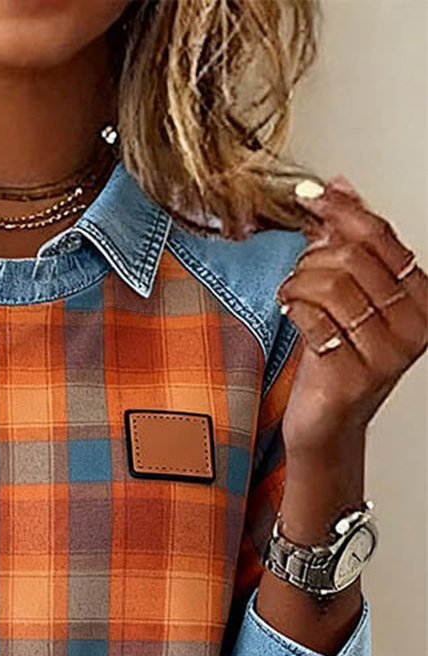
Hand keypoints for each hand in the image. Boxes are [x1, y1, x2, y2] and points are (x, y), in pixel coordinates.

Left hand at [274, 174, 426, 457]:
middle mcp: (415, 325)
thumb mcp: (349, 295)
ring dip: (298, 283)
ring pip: (332, 285)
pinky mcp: (354, 375)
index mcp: (421, 297)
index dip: (340, 211)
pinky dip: (292, 310)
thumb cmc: (337, 357)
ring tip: (290, 295)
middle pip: (353, 258)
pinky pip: (313, 320)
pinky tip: (288, 314)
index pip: (381, 236)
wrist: (327, 422)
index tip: (309, 197)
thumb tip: (339, 184)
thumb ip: (349, 242)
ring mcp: (388, 353)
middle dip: (311, 257)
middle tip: (297, 273)